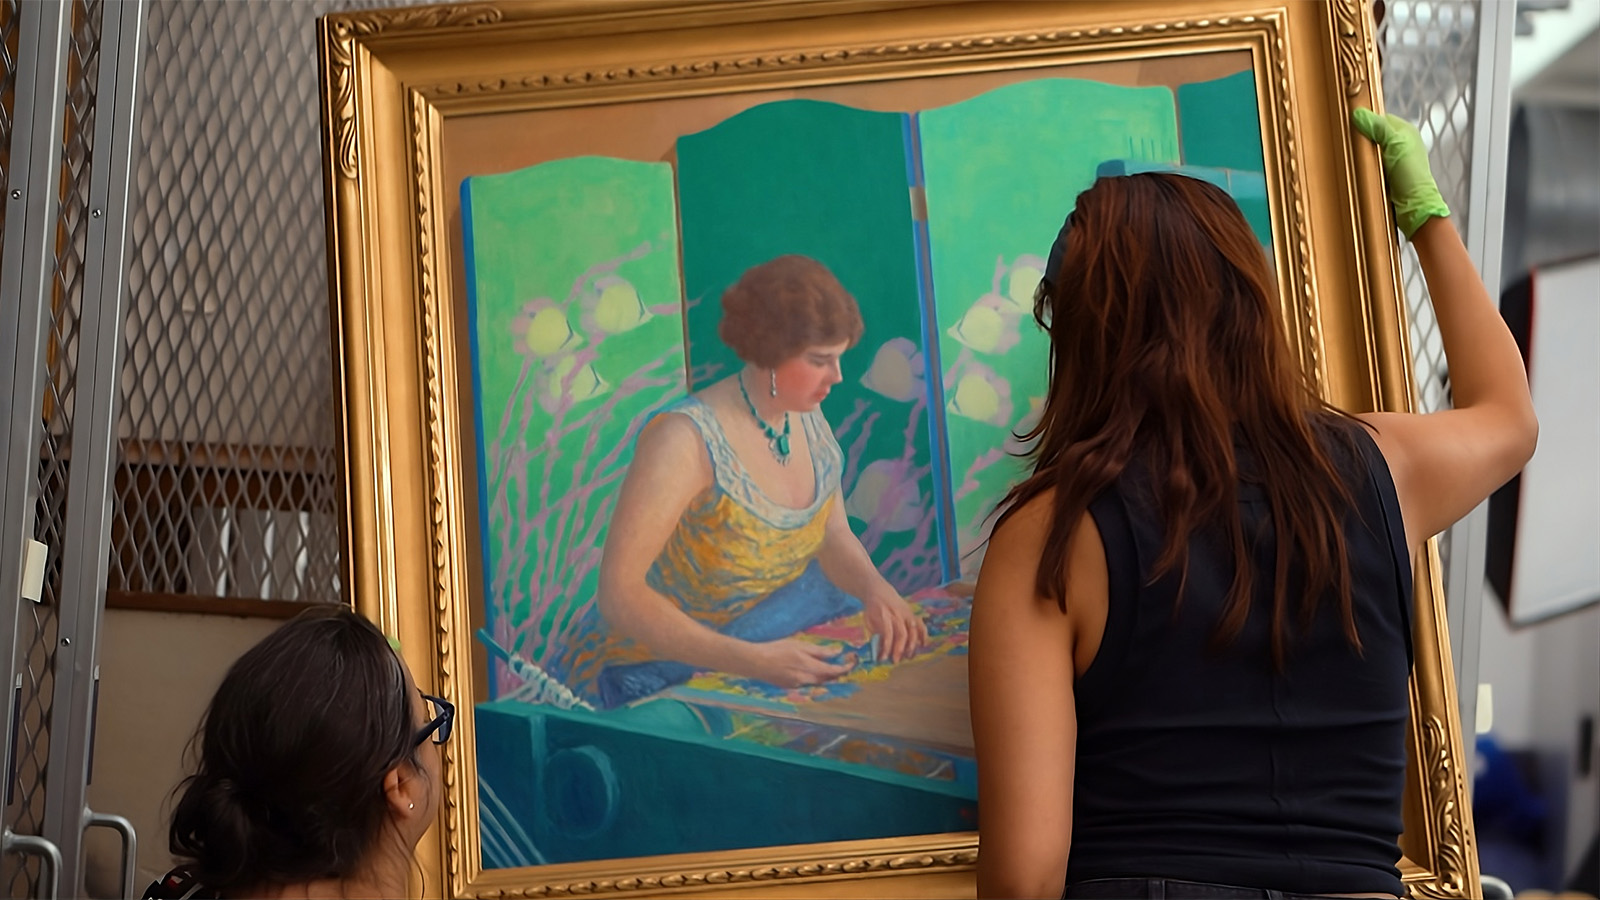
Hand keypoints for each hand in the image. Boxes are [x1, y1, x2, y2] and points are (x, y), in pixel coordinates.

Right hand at [740, 639, 852, 687]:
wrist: (756, 662)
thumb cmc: (776, 649)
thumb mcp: (799, 645)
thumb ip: (819, 651)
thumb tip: (836, 652)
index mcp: (809, 667)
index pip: (833, 671)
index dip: (844, 669)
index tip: (851, 664)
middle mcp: (805, 680)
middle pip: (826, 679)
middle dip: (836, 674)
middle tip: (842, 665)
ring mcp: (797, 686)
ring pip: (817, 683)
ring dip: (824, 677)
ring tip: (827, 668)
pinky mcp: (790, 688)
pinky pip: (806, 684)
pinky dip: (811, 678)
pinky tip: (808, 671)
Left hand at [862, 590, 928, 663]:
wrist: (879, 592)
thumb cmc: (873, 610)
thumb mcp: (869, 621)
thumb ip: (875, 634)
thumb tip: (879, 652)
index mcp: (884, 615)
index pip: (887, 634)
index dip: (886, 647)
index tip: (883, 658)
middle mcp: (897, 614)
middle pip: (902, 634)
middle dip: (900, 649)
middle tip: (896, 661)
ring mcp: (907, 613)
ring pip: (913, 630)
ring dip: (912, 645)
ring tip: (908, 657)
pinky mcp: (913, 614)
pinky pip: (921, 624)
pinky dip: (924, 634)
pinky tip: (923, 644)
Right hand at [1352, 108, 1449, 239]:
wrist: (1413, 207)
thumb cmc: (1410, 176)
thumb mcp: (1395, 145)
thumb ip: (1378, 128)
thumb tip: (1358, 114)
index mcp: (1405, 132)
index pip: (1379, 118)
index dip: (1365, 120)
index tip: (1350, 124)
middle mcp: (1399, 144)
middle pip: (1372, 135)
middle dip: (1360, 139)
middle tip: (1348, 143)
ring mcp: (1391, 160)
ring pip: (1368, 151)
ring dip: (1360, 156)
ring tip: (1351, 158)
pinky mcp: (1384, 175)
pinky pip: (1368, 166)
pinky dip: (1362, 168)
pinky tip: (1356, 171)